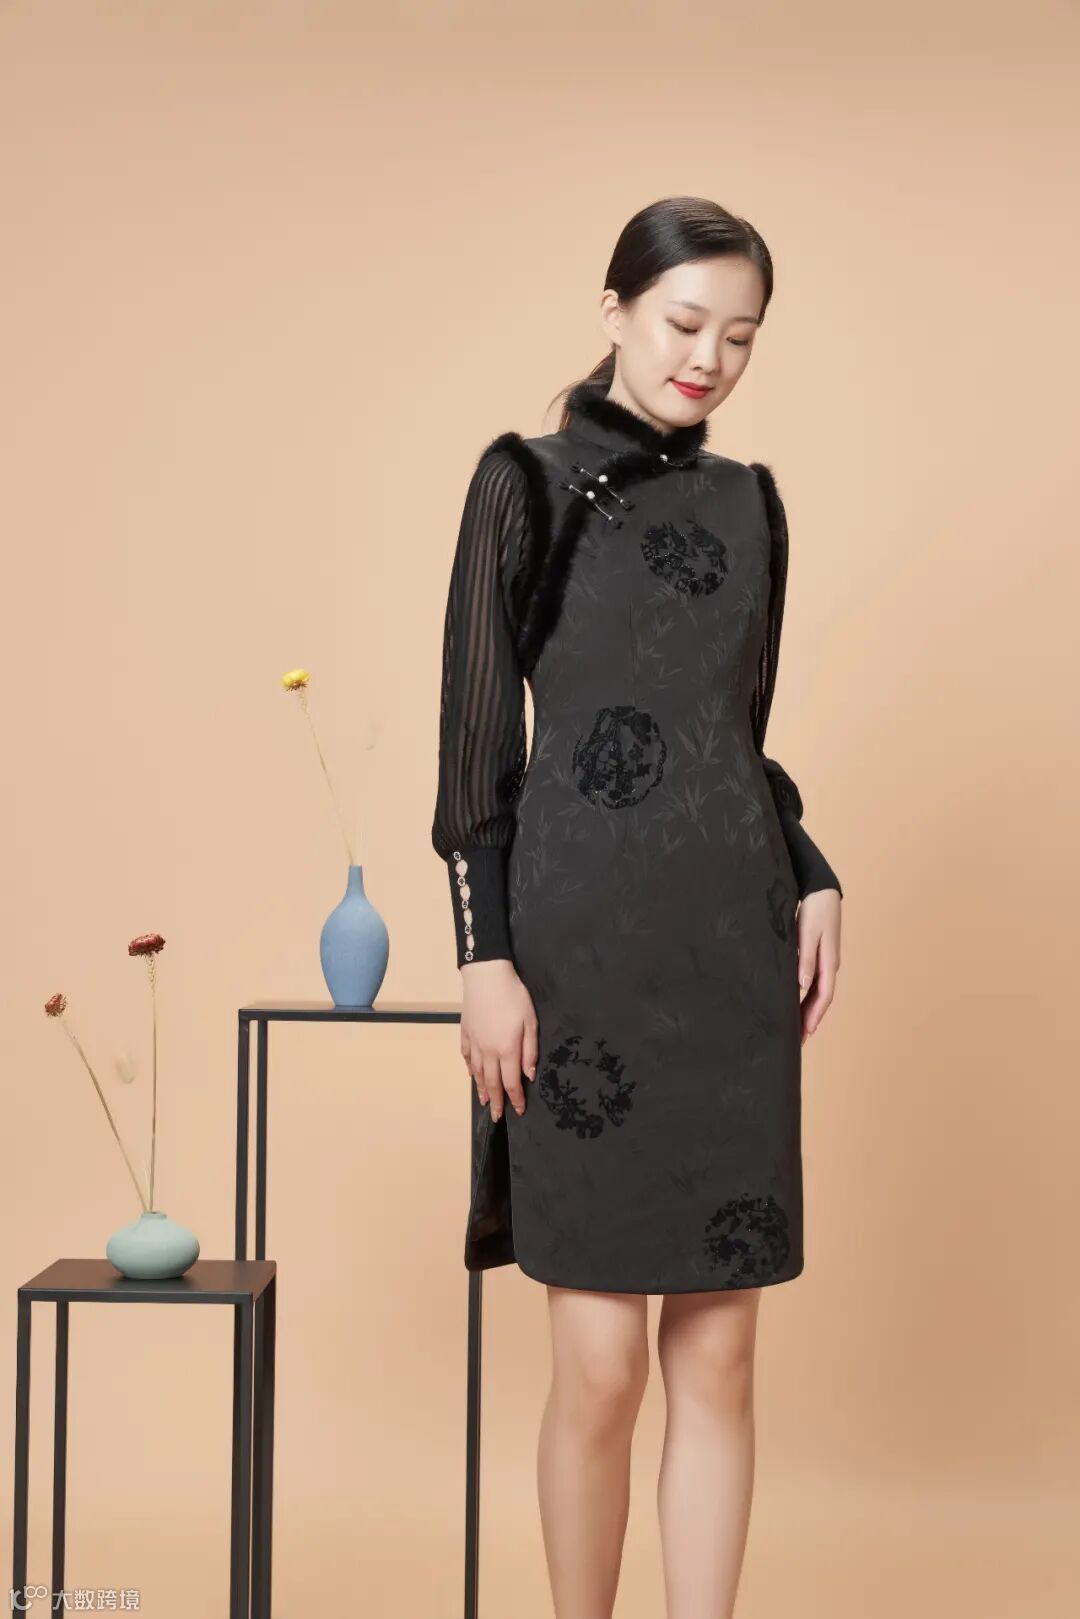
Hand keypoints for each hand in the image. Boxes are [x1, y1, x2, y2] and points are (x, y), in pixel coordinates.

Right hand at [459, 958, 539, 1120]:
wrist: (486, 975)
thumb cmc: (513, 996)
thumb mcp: (530, 1021)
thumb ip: (530, 1050)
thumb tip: (528, 1075)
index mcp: (507, 1049)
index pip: (510, 1082)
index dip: (515, 1098)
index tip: (518, 1111)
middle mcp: (488, 1051)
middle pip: (492, 1082)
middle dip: (496, 1102)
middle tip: (497, 1117)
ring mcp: (474, 1042)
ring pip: (477, 1073)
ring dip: (482, 1089)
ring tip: (484, 1102)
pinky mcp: (466, 1032)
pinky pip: (467, 1057)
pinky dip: (470, 1069)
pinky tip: (472, 1075)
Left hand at [796, 888, 840, 1044]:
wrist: (821, 889)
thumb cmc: (815, 909)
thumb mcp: (807, 933)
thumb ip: (805, 959)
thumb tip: (803, 986)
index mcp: (829, 962)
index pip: (823, 997)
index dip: (814, 1017)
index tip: (805, 1035)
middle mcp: (830, 965)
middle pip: (821, 999)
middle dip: (811, 1020)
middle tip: (798, 1040)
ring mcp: (826, 960)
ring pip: (818, 992)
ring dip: (809, 1010)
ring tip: (797, 1028)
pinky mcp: (820, 954)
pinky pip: (814, 982)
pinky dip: (807, 996)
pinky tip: (797, 1002)